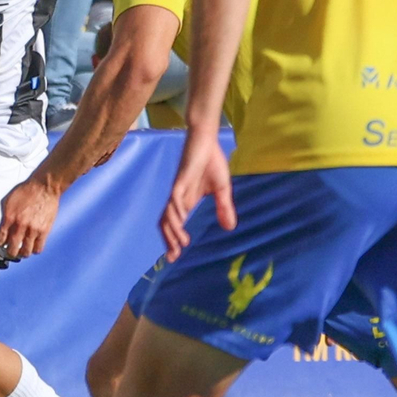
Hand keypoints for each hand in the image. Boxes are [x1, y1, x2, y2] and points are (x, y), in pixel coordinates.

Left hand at [0, 175, 61, 261]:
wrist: (44, 186)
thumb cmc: (26, 191)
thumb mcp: (9, 200)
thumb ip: (4, 215)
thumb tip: (1, 227)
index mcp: (9, 217)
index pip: (0, 239)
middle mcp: (20, 225)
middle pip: (12, 250)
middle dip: (9, 252)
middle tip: (10, 250)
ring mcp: (33, 229)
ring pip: (25, 252)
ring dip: (22, 253)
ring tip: (22, 250)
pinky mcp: (44, 231)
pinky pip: (38, 248)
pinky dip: (34, 250)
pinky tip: (33, 245)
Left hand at [158, 126, 233, 260]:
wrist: (206, 140)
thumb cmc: (211, 162)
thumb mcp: (222, 189)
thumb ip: (224, 208)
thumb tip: (230, 228)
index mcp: (187, 201)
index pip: (174, 224)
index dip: (173, 240)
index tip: (176, 256)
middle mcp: (179, 198)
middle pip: (166, 222)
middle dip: (168, 240)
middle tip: (173, 257)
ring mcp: (178, 188)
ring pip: (168, 213)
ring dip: (173, 229)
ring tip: (182, 243)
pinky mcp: (181, 179)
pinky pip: (175, 197)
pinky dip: (176, 210)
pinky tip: (181, 219)